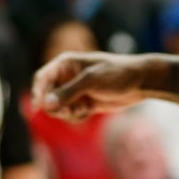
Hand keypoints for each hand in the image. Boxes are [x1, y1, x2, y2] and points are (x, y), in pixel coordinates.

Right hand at [31, 52, 153, 121]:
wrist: (140, 82)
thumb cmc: (117, 74)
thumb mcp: (91, 81)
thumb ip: (68, 92)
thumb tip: (45, 104)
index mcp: (66, 63)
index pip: (42, 78)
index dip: (38, 92)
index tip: (41, 106)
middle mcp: (67, 76)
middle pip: (46, 96)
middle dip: (56, 106)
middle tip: (69, 110)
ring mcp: (75, 90)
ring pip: (57, 108)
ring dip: (67, 112)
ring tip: (82, 109)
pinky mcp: (82, 102)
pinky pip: (69, 114)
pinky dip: (76, 115)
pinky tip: (89, 110)